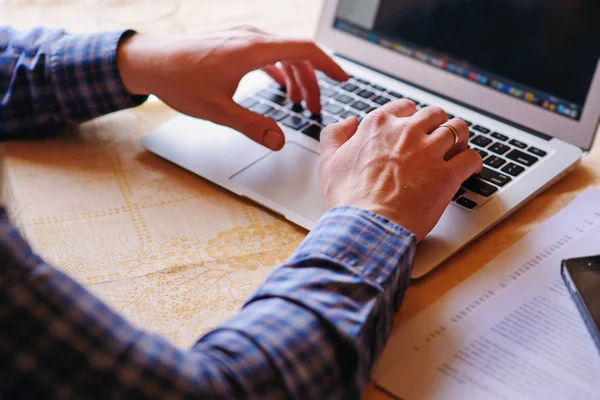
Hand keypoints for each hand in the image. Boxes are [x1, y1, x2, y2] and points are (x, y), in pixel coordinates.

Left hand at [116, 26, 348, 149]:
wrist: (148, 61)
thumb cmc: (178, 80)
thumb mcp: (218, 110)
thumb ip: (253, 126)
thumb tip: (279, 141)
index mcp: (253, 49)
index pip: (305, 50)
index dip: (329, 65)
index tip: (344, 79)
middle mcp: (251, 37)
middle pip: (297, 55)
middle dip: (312, 81)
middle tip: (315, 107)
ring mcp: (242, 36)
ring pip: (283, 53)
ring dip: (295, 77)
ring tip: (299, 103)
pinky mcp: (234, 41)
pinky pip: (267, 52)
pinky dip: (279, 70)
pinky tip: (279, 86)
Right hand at [319, 101, 482, 240]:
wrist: (364, 227)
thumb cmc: (346, 200)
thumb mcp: (329, 162)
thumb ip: (335, 135)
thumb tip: (348, 123)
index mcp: (378, 126)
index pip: (404, 108)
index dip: (410, 119)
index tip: (412, 129)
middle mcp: (406, 132)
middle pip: (434, 114)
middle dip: (437, 125)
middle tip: (436, 140)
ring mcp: (429, 151)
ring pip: (457, 129)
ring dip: (459, 138)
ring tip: (457, 150)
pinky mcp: (447, 175)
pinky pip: (471, 158)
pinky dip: (473, 162)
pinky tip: (469, 169)